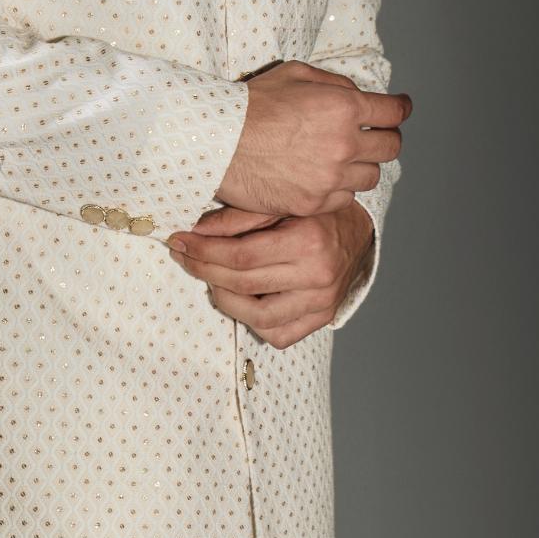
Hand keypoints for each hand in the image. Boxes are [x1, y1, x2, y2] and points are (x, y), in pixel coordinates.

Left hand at [167, 201, 376, 347]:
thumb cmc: (316, 214)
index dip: (204, 251)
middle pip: (243, 284)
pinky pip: (277, 334)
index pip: (241, 255)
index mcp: (309, 241)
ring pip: (257, 317)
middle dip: (205, 270)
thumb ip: (239, 217)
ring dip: (225, 300)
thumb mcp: (282, 203)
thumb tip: (196, 232)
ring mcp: (322, 303)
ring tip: (213, 280)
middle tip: (186, 257)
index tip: (181, 243)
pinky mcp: (321, 319)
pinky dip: (253, 322)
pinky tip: (243, 299)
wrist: (357, 233)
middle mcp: (318, 276)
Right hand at [216, 59, 409, 217]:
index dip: (399, 109)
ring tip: (341, 160)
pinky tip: (322, 179)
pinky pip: (344, 199)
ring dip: (361, 167)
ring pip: (370, 177)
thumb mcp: (296, 74)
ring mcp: (330, 177)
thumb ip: (336, 84)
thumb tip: (359, 96)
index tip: (399, 110)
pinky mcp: (313, 203)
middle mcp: (345, 144)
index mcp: (345, 107)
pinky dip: (338, 189)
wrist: (216, 141)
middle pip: (391, 148)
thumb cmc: (252, 104)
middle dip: (385, 140)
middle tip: (374, 138)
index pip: (394, 112)